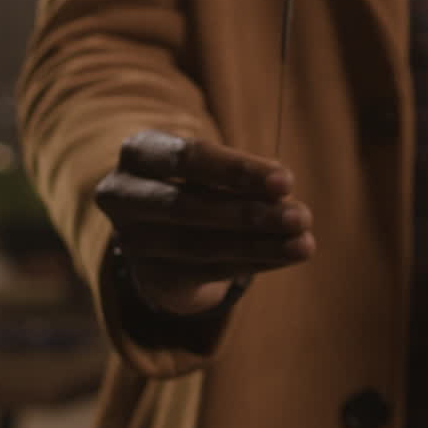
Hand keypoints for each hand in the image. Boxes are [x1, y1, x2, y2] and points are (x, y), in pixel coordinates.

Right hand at [95, 130, 314, 314]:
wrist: (158, 224)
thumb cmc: (196, 178)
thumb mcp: (211, 166)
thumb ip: (240, 177)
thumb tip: (284, 195)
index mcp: (139, 152)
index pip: (188, 158)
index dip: (238, 170)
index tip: (287, 181)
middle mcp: (123, 196)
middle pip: (187, 207)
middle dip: (250, 213)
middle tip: (301, 216)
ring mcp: (132, 241)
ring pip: (200, 246)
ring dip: (259, 245)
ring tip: (304, 243)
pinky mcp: (151, 275)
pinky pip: (207, 271)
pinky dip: (254, 262)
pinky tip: (286, 255)